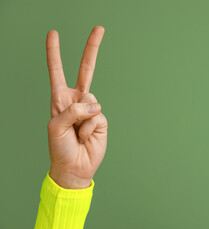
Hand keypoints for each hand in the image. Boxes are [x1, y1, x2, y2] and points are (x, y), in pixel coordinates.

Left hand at [46, 26, 107, 188]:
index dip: (54, 53)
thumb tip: (94, 104)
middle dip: (92, 48)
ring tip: (77, 135)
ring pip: (91, 101)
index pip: (57, 71)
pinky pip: (98, 116)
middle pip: (86, 70)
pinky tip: (86, 137)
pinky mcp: (101, 120)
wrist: (75, 168)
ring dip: (82, 121)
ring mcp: (91, 110)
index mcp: (60, 99)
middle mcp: (77, 101)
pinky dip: (90, 129)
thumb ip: (72, 110)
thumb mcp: (55, 127)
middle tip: (99, 28)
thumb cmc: (60, 148)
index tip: (53, 33)